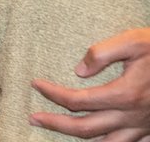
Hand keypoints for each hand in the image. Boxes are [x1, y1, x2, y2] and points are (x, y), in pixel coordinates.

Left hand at [30, 28, 149, 139]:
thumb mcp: (133, 41)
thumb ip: (102, 53)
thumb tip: (79, 70)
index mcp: (125, 95)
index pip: (77, 101)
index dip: (52, 94)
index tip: (36, 84)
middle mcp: (133, 116)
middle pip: (85, 129)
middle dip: (55, 124)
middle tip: (33, 118)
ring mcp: (145, 127)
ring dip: (80, 140)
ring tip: (60, 133)